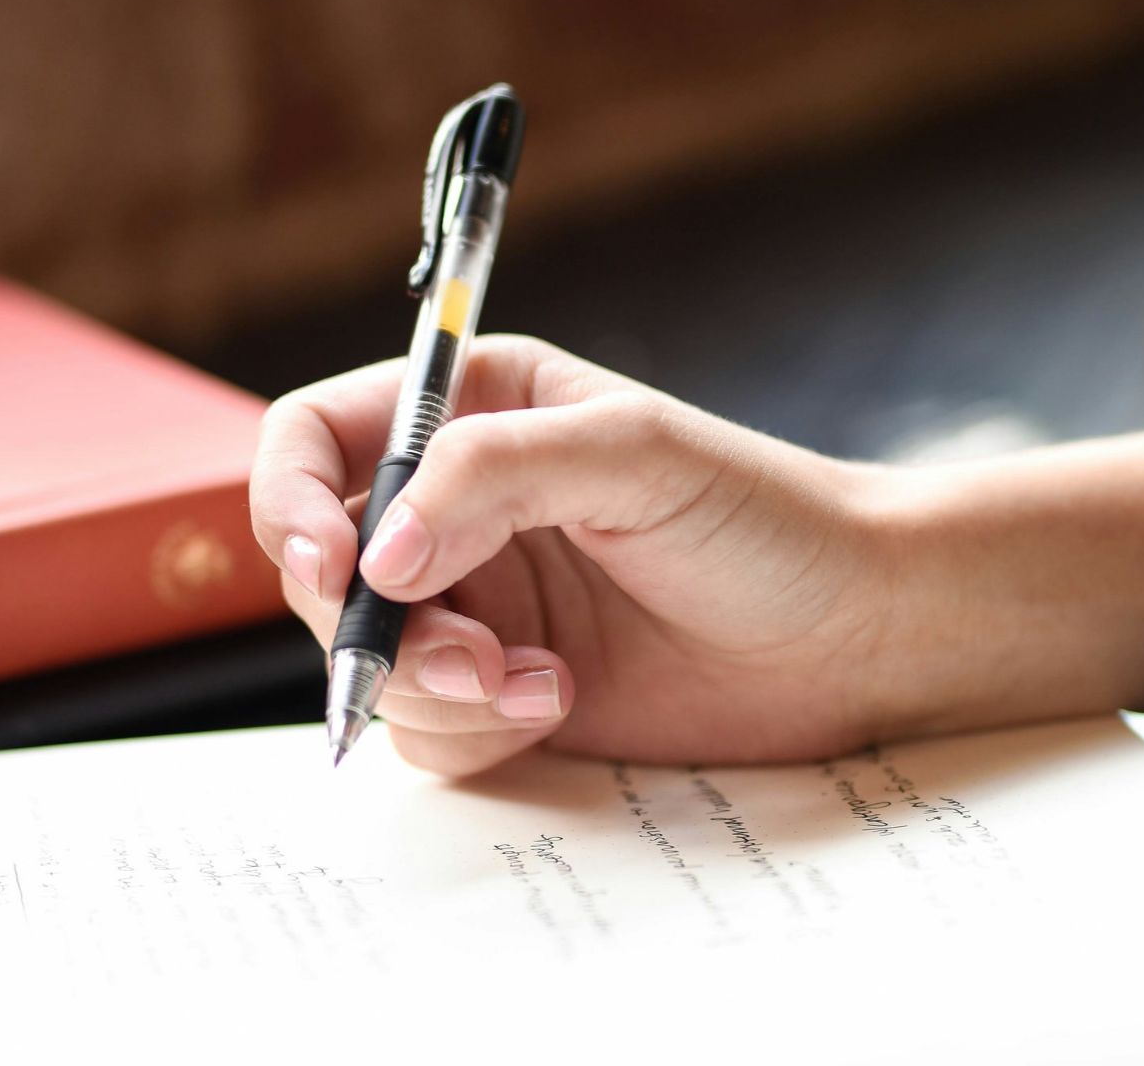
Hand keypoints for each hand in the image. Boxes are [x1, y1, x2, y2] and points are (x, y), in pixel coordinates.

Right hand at [249, 335, 907, 775]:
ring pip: (367, 662)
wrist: (854, 634)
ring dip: (432, 687)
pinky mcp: (502, 693)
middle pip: (324, 569)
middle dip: (376, 626)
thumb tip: (374, 557)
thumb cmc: (764, 517)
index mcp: (473, 413)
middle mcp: (457, 508)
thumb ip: (492, 475)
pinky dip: (475, 730)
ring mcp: (477, 606)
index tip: (331, 565)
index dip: (289, 501)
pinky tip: (560, 703)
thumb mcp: (633, 455)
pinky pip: (424, 730)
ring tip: (537, 683)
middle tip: (467, 654)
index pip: (315, 441)